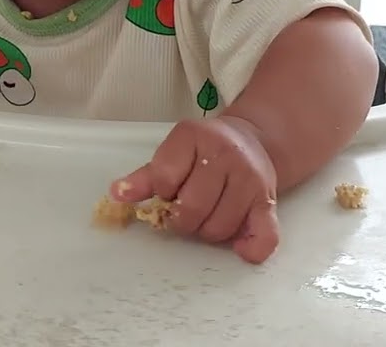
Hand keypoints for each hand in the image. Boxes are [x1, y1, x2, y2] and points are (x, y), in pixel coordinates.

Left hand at [113, 115, 279, 263]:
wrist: (253, 140)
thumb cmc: (204, 150)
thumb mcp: (174, 153)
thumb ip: (146, 177)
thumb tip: (117, 194)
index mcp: (194, 137)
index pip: (164, 178)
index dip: (162, 192)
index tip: (170, 188)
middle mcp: (226, 154)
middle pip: (191, 208)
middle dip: (182, 218)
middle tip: (186, 209)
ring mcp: (251, 179)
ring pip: (218, 228)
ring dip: (207, 231)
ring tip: (208, 215)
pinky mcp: (268, 201)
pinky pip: (264, 237)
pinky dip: (249, 249)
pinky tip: (238, 247)